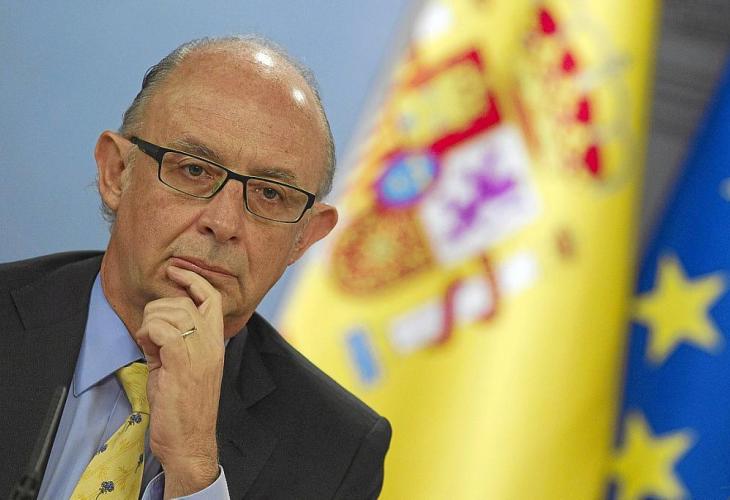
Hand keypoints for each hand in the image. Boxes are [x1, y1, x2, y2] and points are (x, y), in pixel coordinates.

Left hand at [134, 265, 224, 496]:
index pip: (211, 298)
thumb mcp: (185, 366)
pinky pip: (159, 329)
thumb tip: (157, 322)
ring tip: (149, 347)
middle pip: (183, 301)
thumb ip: (177, 341)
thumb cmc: (183, 407)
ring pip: (168, 312)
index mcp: (216, 341)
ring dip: (149, 324)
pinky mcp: (181, 361)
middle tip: (151, 336)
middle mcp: (211, 342)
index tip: (176, 270)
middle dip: (158, 310)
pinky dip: (146, 335)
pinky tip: (147, 352)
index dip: (194, 279)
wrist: (189, 441)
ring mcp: (198, 350)